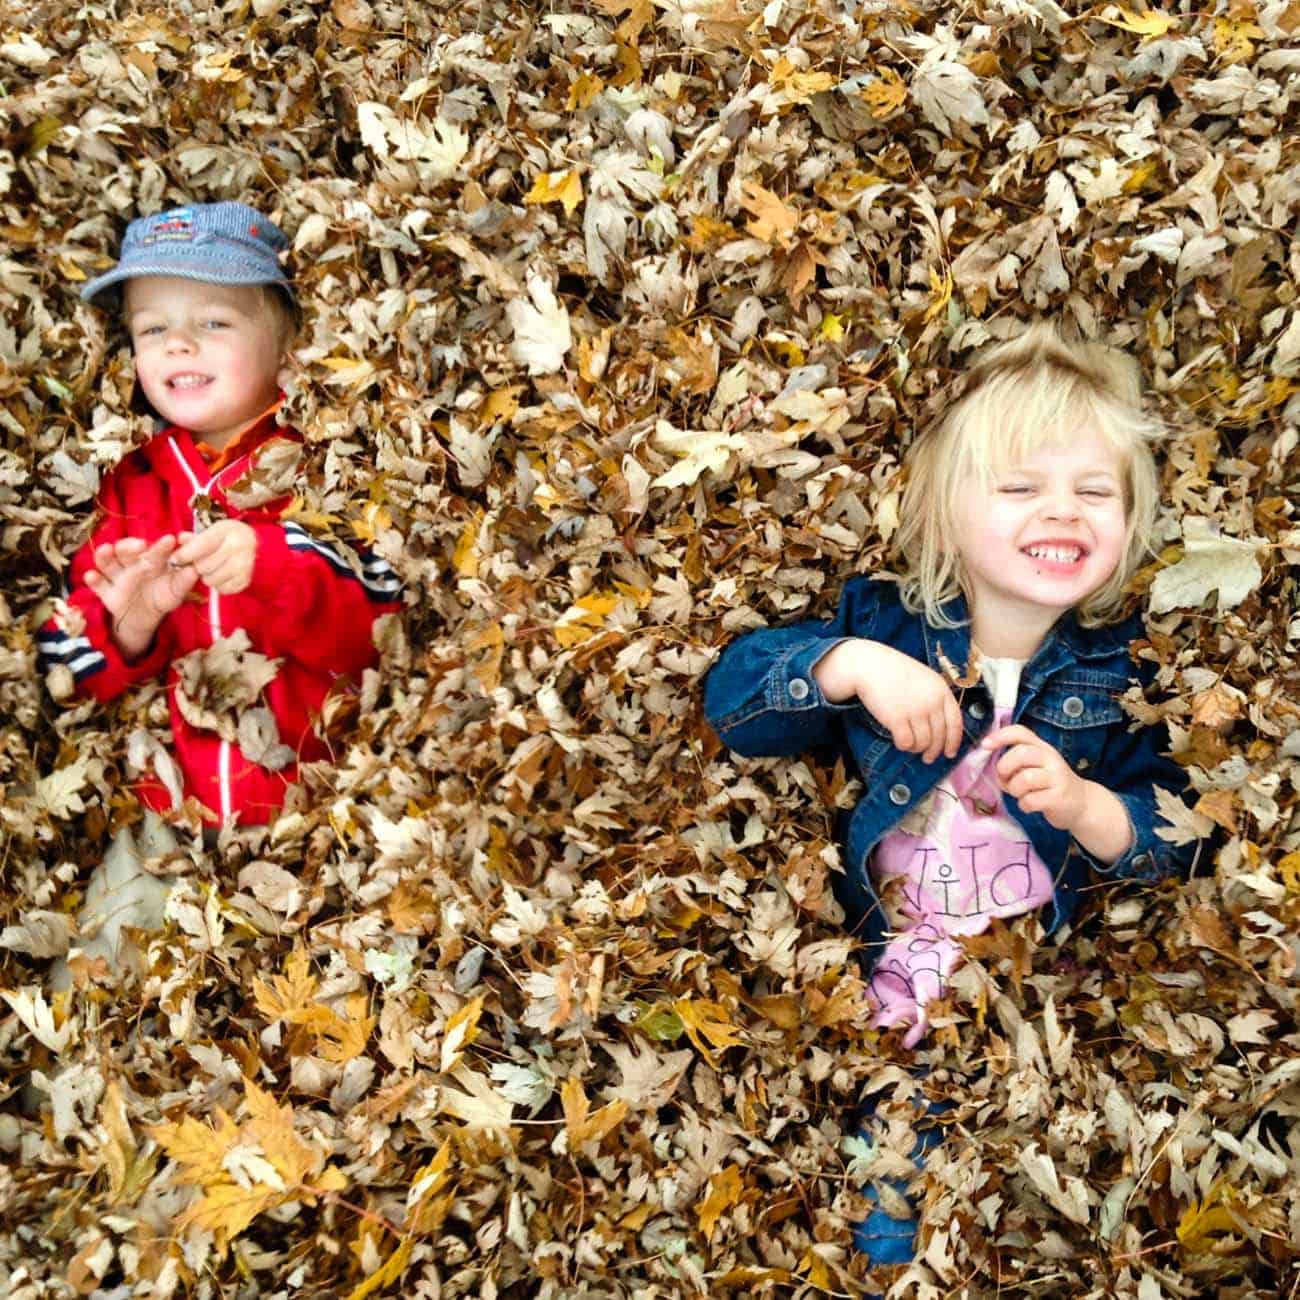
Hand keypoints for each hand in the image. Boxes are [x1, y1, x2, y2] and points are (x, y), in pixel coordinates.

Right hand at [84, 534, 198, 659]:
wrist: (145, 617)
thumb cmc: (163, 596)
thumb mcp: (176, 590)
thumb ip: (185, 580)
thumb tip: (196, 569)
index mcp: (152, 561)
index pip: (156, 551)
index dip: (162, 546)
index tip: (171, 540)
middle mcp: (132, 564)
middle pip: (127, 551)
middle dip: (130, 546)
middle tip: (139, 545)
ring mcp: (118, 577)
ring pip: (108, 562)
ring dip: (105, 556)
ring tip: (107, 550)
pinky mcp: (107, 592)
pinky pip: (97, 584)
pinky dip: (93, 580)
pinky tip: (91, 575)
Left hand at [173, 520, 257, 593]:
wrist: (249, 540)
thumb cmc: (224, 536)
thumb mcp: (208, 530)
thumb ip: (191, 538)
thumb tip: (179, 540)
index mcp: (227, 530)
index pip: (202, 545)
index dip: (185, 554)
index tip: (175, 559)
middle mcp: (239, 545)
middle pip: (204, 565)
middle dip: (196, 566)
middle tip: (198, 563)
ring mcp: (245, 563)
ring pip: (212, 579)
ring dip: (207, 577)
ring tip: (210, 570)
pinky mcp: (246, 579)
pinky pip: (223, 589)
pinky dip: (218, 585)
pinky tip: (220, 576)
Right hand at [813, 639, 962, 763]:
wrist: (870, 666)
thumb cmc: (895, 672)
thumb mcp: (924, 679)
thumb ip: (935, 699)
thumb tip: (941, 729)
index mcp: (941, 690)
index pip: (955, 723)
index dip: (953, 741)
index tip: (950, 753)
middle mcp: (932, 701)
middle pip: (939, 736)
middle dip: (934, 751)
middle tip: (928, 758)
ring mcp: (915, 710)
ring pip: (923, 742)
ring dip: (917, 748)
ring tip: (910, 746)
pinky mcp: (897, 718)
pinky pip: (906, 743)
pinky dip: (904, 746)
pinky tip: (899, 742)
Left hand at [982, 724, 1085, 827]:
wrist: (1082, 804)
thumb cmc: (1049, 785)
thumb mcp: (1035, 767)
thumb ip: (1016, 762)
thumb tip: (993, 767)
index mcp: (1042, 748)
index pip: (1020, 732)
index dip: (1000, 736)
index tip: (984, 745)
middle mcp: (1051, 758)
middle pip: (1020, 754)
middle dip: (1004, 768)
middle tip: (1005, 780)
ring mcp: (1057, 777)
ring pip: (1024, 779)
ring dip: (1014, 790)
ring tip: (1020, 794)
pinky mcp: (1059, 797)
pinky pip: (1030, 800)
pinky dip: (1024, 805)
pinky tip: (1030, 805)